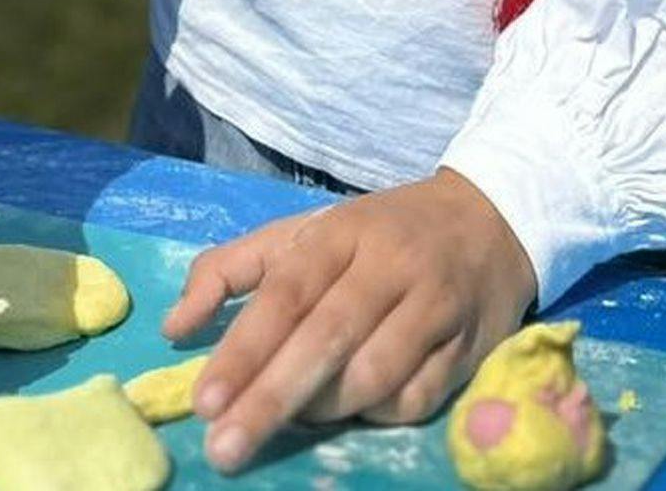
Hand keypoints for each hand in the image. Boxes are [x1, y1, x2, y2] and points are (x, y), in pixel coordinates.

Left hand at [163, 168, 536, 472]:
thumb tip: (174, 326)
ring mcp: (436, 306)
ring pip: (374, 375)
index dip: (244, 349)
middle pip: (327, 339)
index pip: (287, 294)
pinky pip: (416, 398)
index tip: (206, 400)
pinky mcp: (469, 345)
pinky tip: (354, 410)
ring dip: (324, 409)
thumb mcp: (302, 232)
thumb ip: (230, 269)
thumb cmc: (377, 234)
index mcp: (343, 233)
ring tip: (291, 422)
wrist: (490, 218)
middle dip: (271, 399)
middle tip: (226, 447)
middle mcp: (392, 266)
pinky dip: (377, 414)